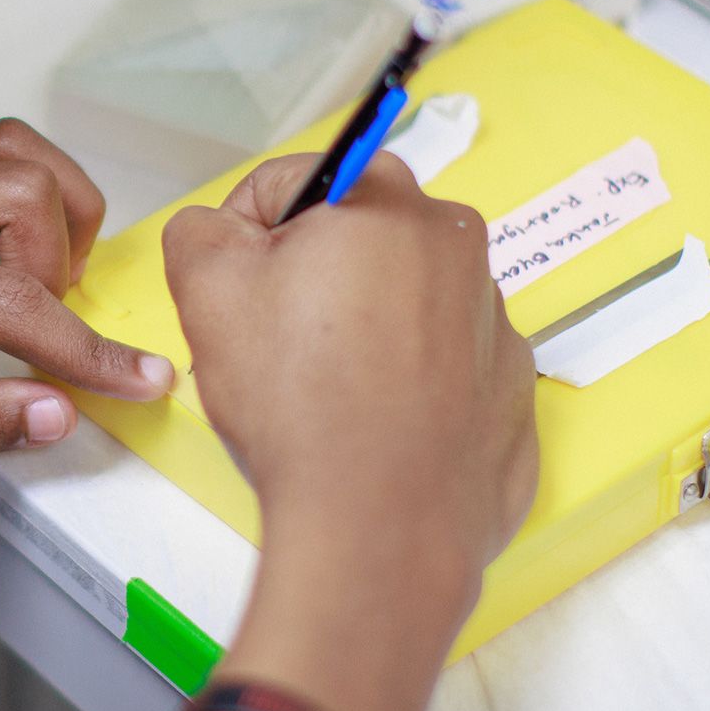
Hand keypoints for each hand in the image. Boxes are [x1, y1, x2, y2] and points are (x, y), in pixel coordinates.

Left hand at [0, 119, 175, 481]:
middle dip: (60, 266)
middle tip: (44, 337)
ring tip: (36, 295)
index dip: (84, 348)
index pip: (6, 299)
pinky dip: (22, 204)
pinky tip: (8, 270)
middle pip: (22, 184)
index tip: (137, 380)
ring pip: (9, 151)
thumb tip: (57, 412)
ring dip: (50, 218)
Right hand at [162, 152, 537, 593]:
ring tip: (323, 397)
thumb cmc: (300, 403)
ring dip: (357, 331)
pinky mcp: (509, 388)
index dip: (243, 235)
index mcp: (386, 199)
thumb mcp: (205, 287)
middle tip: (274, 348)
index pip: (290, 183)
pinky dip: (403, 386)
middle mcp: (457, 245)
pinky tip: (370, 428)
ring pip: (398, 302)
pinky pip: (438, 367)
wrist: (380, 527)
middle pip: (352, 239)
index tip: (235, 290)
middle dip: (306, 280)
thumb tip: (220, 231)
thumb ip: (200, 229)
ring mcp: (493, 319)